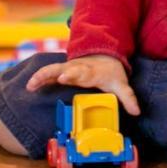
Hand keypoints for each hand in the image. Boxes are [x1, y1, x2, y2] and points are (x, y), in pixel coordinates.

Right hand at [26, 54, 140, 115]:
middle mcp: (78, 68)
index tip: (63, 77)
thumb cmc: (111, 73)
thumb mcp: (121, 84)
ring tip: (30, 86)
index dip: (72, 74)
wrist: (105, 55)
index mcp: (91, 71)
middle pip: (65, 69)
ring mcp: (68, 68)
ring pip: (53, 69)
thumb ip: (128, 97)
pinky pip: (48, 73)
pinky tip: (29, 87)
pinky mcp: (62, 71)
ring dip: (41, 76)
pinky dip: (39, 78)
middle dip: (55, 74)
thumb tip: (137, 112)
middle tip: (44, 80)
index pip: (81, 72)